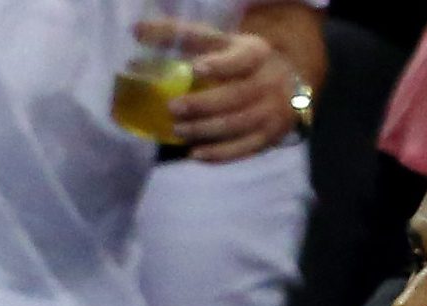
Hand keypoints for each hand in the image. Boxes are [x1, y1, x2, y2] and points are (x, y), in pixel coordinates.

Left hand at [145, 20, 298, 161]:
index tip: (195, 69)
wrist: (289, 86)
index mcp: (256, 53)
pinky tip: (195, 154)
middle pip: (235, 97)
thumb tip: (137, 31)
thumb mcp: (221, 43)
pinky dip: (218, 154)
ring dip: (205, 130)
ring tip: (178, 131)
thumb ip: (182, 36)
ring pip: (237, 125)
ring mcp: (270, 113)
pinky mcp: (267, 137)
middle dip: (202, 105)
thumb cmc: (241, 61)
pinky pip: (242, 149)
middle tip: (172, 108)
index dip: (220, 65)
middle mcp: (268, 82)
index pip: (241, 59)